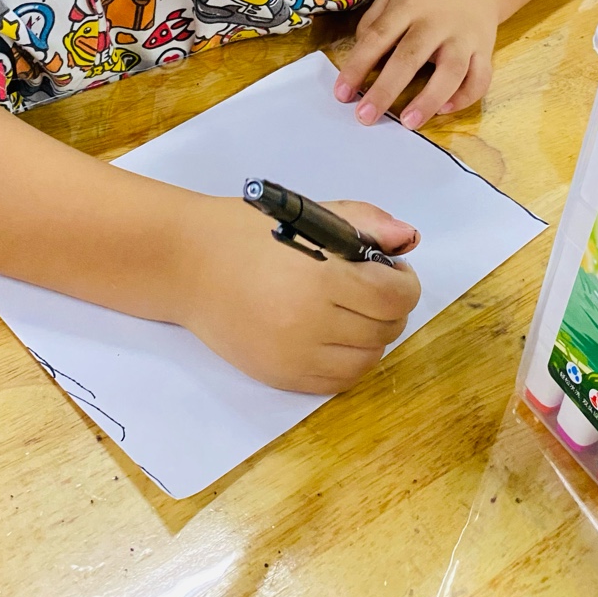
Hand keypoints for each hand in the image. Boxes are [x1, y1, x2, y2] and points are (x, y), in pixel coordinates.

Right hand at [182, 195, 420, 392]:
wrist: (188, 264)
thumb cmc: (249, 232)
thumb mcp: (310, 214)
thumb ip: (364, 223)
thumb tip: (408, 239)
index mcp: (322, 277)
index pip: (394, 296)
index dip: (404, 283)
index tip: (392, 271)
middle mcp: (311, 323)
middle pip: (386, 329)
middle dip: (390, 308)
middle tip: (371, 288)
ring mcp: (295, 357)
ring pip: (367, 361)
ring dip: (372, 336)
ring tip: (353, 312)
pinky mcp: (281, 377)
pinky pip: (337, 382)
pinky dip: (348, 361)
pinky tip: (335, 335)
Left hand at [334, 0, 497, 129]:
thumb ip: (374, 23)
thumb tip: (359, 61)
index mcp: (409, 4)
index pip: (378, 36)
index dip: (357, 66)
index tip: (342, 93)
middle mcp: (437, 21)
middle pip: (410, 56)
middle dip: (386, 89)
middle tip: (365, 116)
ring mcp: (464, 36)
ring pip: (451, 71)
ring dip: (429, 99)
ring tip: (408, 122)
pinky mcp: (485, 50)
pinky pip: (479, 78)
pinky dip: (464, 97)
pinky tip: (444, 109)